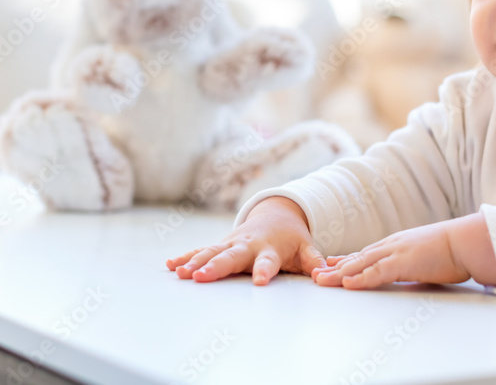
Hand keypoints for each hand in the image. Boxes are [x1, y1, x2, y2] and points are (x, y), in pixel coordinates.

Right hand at [165, 196, 325, 285]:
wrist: (276, 214)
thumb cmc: (292, 237)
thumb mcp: (307, 247)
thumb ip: (314, 260)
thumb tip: (324, 273)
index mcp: (270, 248)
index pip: (268, 261)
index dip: (264, 270)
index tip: (259, 281)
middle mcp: (248, 245)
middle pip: (231, 256)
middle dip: (216, 266)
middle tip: (201, 276)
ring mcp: (231, 243)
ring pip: (211, 252)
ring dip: (195, 262)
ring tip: (180, 273)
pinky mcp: (221, 244)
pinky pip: (201, 251)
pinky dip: (187, 257)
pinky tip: (171, 265)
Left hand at [311, 220, 469, 289]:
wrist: (466, 242)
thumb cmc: (452, 250)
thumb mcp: (424, 256)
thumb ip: (412, 264)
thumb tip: (408, 272)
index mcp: (396, 244)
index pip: (366, 253)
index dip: (346, 260)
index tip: (330, 264)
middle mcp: (391, 246)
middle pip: (357, 258)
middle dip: (335, 268)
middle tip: (315, 275)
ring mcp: (396, 253)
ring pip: (361, 264)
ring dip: (339, 274)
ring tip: (321, 281)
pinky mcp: (404, 263)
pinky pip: (377, 272)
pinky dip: (361, 278)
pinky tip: (347, 283)